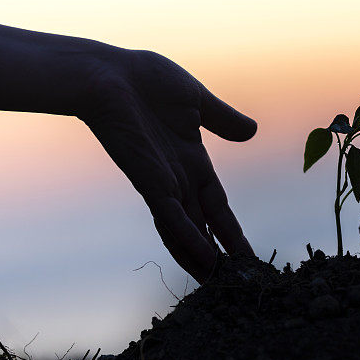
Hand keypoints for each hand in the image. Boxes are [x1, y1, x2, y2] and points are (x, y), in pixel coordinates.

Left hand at [76, 50, 256, 280]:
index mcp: (191, 162)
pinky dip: (189, 239)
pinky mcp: (149, 182)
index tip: (245, 255)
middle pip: (204, 227)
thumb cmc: (145, 80)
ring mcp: (162, 184)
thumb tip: (252, 131)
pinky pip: (172, 217)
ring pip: (187, 232)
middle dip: (220, 256)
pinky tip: (205, 261)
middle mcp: (177, 180)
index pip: (216, 206)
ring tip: (221, 286)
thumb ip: (223, 119)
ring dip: (204, 259)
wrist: (108, 73)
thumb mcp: (198, 101)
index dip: (230, 231)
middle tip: (238, 285)